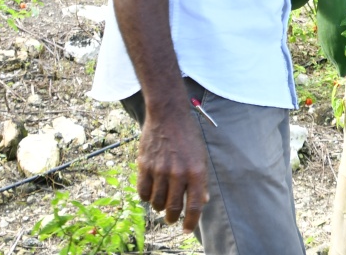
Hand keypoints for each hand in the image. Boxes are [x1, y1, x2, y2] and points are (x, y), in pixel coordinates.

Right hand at [137, 106, 208, 231]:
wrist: (168, 115)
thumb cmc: (188, 136)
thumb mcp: (201, 156)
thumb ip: (201, 180)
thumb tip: (203, 201)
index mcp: (196, 172)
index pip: (193, 207)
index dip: (191, 222)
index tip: (187, 230)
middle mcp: (178, 174)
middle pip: (173, 208)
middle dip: (172, 217)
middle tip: (171, 217)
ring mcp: (160, 170)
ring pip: (156, 203)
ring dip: (159, 206)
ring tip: (162, 201)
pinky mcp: (144, 166)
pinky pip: (143, 192)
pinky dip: (147, 196)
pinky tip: (151, 192)